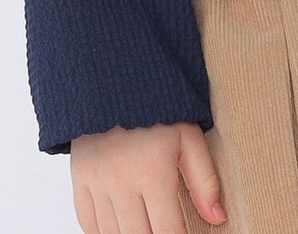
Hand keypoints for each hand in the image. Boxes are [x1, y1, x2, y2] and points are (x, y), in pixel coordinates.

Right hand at [70, 121, 226, 230]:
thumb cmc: (158, 107)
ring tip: (148, 223)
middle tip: (167, 226)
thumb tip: (218, 217)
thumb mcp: (188, 136)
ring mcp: (96, 182)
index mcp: (153, 171)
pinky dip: (104, 231)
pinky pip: (88, 223)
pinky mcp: (79, 179)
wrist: (116, 78)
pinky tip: (121, 225)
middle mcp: (121, 181)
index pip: (168, 232)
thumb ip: (204, 180)